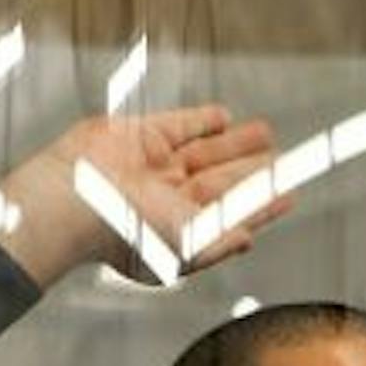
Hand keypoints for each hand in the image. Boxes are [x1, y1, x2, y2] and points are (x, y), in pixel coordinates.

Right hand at [0, 104, 291, 288]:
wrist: (78, 199)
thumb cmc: (126, 233)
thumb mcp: (186, 247)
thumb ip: (221, 242)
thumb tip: (248, 241)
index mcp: (182, 228)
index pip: (232, 214)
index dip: (261, 205)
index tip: (288, 195)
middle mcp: (169, 198)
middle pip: (222, 181)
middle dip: (253, 172)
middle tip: (284, 160)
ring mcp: (156, 165)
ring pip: (206, 152)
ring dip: (237, 144)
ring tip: (265, 134)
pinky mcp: (142, 134)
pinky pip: (180, 125)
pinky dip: (202, 121)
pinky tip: (224, 119)